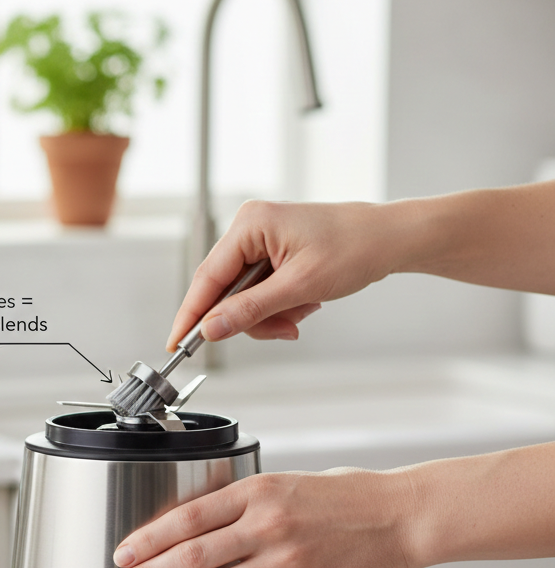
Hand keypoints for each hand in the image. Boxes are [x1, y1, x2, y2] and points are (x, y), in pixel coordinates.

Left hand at [106, 468, 415, 567]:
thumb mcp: (282, 483)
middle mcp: (268, 525)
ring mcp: (286, 562)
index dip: (149, 538)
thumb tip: (191, 528)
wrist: (398, 517)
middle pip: (192, 555)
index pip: (188, 517)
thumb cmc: (341, 497)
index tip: (124, 552)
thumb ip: (239, 504)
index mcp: (257, 491)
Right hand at [166, 200, 395, 350]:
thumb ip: (250, 310)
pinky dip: (278, 306)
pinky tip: (304, 304)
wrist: (390, 239)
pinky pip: (259, 291)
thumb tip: (212, 329)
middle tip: (279, 330)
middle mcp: (250, 228)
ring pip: (242, 297)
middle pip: (224, 290)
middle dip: (250, 318)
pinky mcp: (272, 252)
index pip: (207, 277)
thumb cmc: (355, 247)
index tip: (177, 344)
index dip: (191, 315)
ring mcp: (261, 240)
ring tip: (301, 313)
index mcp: (250, 224)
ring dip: (269, 315)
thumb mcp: (299, 286)